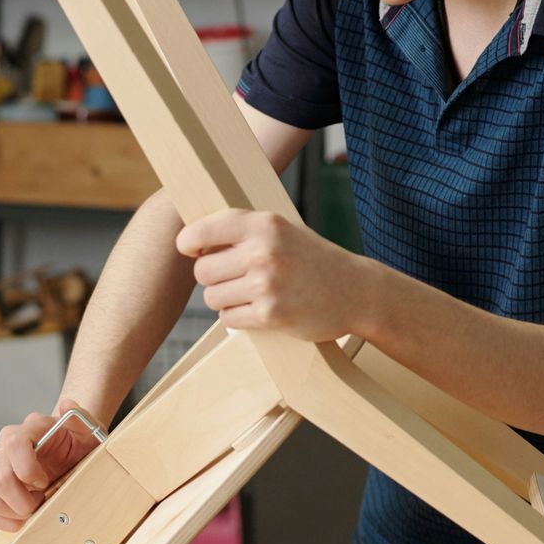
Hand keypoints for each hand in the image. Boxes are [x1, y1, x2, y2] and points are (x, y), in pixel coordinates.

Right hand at [0, 407, 101, 531]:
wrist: (71, 452)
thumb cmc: (79, 443)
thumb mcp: (89, 432)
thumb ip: (81, 418)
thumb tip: (67, 406)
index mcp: (29, 429)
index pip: (14, 445)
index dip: (28, 470)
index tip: (45, 482)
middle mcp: (6, 446)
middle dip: (23, 500)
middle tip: (43, 501)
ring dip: (17, 512)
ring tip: (37, 506)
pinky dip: (6, 522)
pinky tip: (25, 518)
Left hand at [176, 209, 363, 340]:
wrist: (355, 291)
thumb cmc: (312, 259)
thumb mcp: (282, 231)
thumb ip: (243, 232)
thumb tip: (191, 242)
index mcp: (264, 224)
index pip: (203, 230)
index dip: (188, 241)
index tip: (190, 249)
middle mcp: (263, 252)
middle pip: (202, 270)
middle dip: (213, 277)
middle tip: (234, 278)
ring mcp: (266, 284)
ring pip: (212, 297)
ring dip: (225, 300)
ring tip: (250, 294)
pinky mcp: (270, 314)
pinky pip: (229, 318)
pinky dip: (238, 317)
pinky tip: (260, 309)